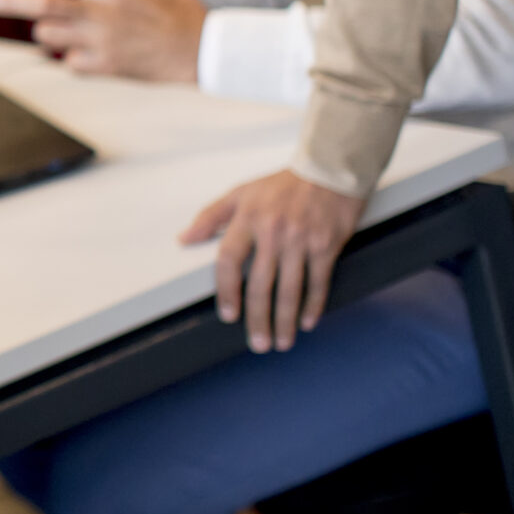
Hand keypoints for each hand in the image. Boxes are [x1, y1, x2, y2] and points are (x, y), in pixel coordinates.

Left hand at [0, 0, 205, 82]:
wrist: (206, 53)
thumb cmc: (185, 11)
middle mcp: (104, 13)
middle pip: (47, 5)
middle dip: (11, 2)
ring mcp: (104, 42)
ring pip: (51, 37)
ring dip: (41, 31)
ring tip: (44, 26)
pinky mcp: (108, 67)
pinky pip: (70, 64)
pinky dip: (67, 59)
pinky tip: (76, 52)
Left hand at [181, 169, 366, 352]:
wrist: (329, 169)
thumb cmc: (283, 183)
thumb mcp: (241, 192)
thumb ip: (210, 216)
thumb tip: (184, 239)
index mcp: (248, 219)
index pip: (229, 261)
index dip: (227, 291)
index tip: (227, 315)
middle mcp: (273, 232)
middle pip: (260, 284)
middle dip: (258, 318)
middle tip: (257, 344)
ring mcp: (301, 240)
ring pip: (290, 289)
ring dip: (284, 320)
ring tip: (280, 343)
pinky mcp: (327, 245)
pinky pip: (318, 282)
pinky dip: (313, 305)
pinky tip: (306, 322)